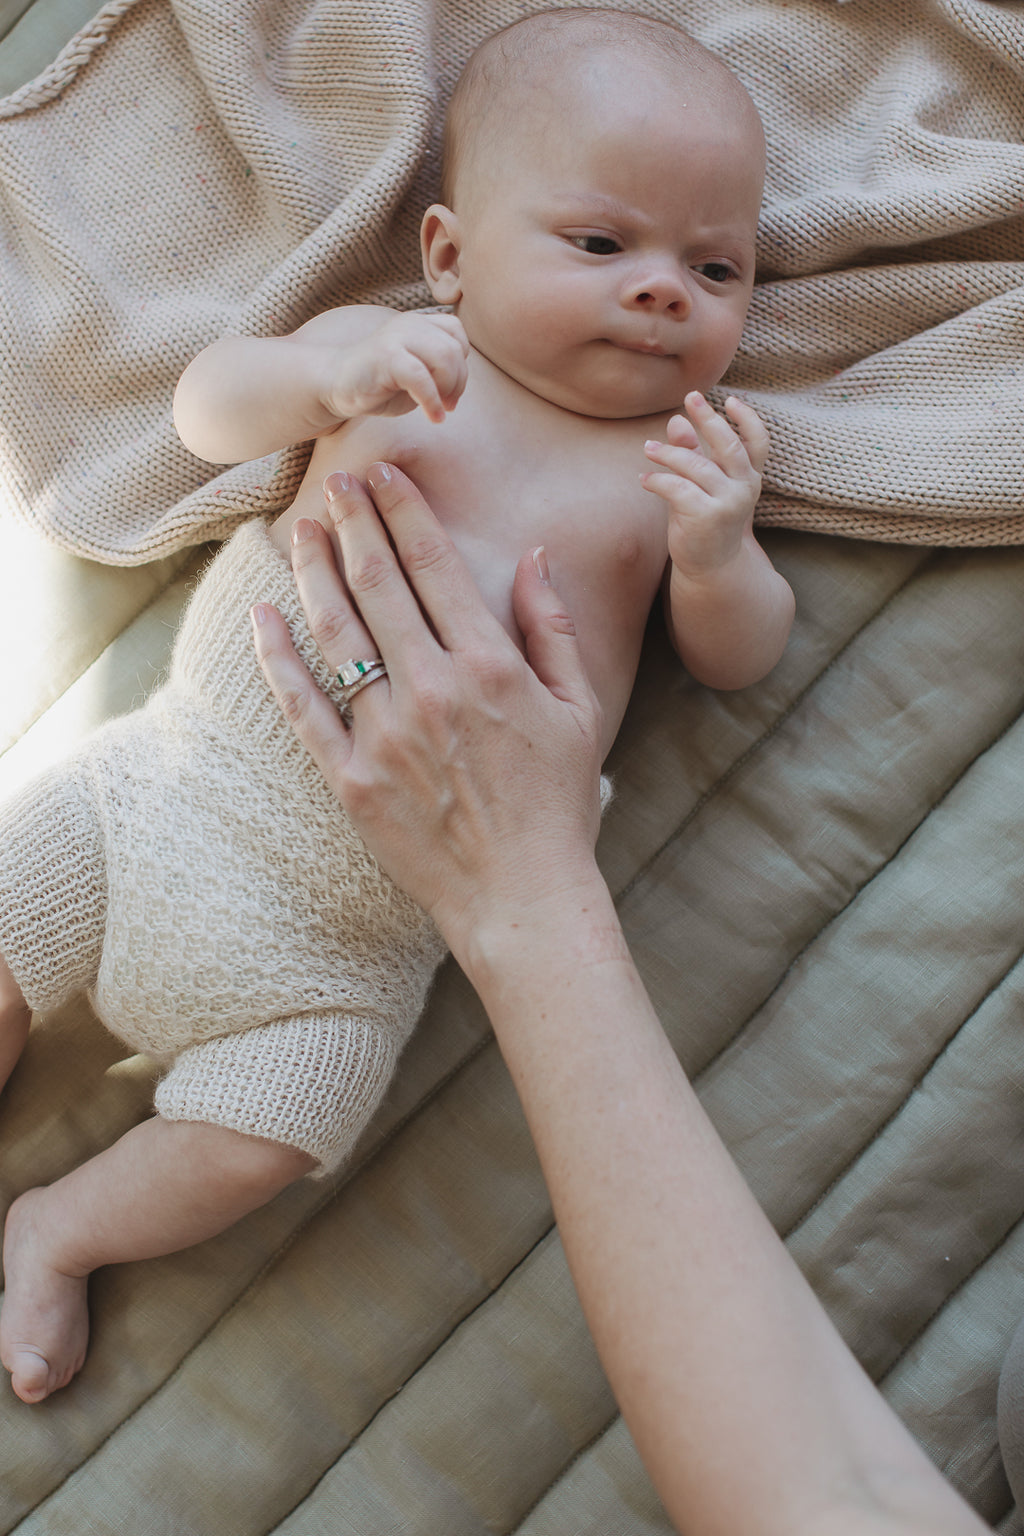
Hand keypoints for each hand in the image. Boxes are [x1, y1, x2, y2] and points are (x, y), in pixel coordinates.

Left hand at [252, 465, 604, 957]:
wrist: (522, 896)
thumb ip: (552, 628)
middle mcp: (431, 689)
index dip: (404, 510)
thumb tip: (535, 556)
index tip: (384, 474)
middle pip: (378, 584)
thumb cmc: (557, 804)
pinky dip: (277, 658)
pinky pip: (302, 707)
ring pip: (335, 633)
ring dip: (314, 572)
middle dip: (354, 523)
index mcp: (489, 666)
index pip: (434, 564)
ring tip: (301, 529)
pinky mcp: (350, 778)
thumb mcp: (579, 709)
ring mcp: (384, 734)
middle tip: (335, 481)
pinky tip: (262, 616)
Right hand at [328, 312, 469, 423]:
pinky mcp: (386, 356)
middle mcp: (409, 323)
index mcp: (417, 323)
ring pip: (444, 357)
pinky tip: (433, 418)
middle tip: (448, 405)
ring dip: (449, 389)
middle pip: (455, 348)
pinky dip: (432, 401)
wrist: (333, 385)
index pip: (457, 332)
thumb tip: (462, 377)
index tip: (450, 391)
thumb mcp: (416, 372)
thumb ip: (438, 367)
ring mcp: (397, 336)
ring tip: (439, 410)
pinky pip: (421, 377)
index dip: (461, 364)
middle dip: (458, 382)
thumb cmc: (377, 384)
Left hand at [642, 391, 767, 580]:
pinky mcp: (707, 517)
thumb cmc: (704, 521)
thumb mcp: (701, 485)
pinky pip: (678, 488)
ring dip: (668, 454)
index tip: (732, 399)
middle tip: (690, 397)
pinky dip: (657, 480)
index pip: (758, 442)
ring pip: (696, 466)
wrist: (711, 567)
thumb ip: (692, 453)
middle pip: (730, 445)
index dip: (748, 419)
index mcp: (749, 478)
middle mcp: (745, 488)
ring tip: (648, 448)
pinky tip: (644, 479)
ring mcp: (728, 503)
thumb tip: (676, 421)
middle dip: (709, 418)